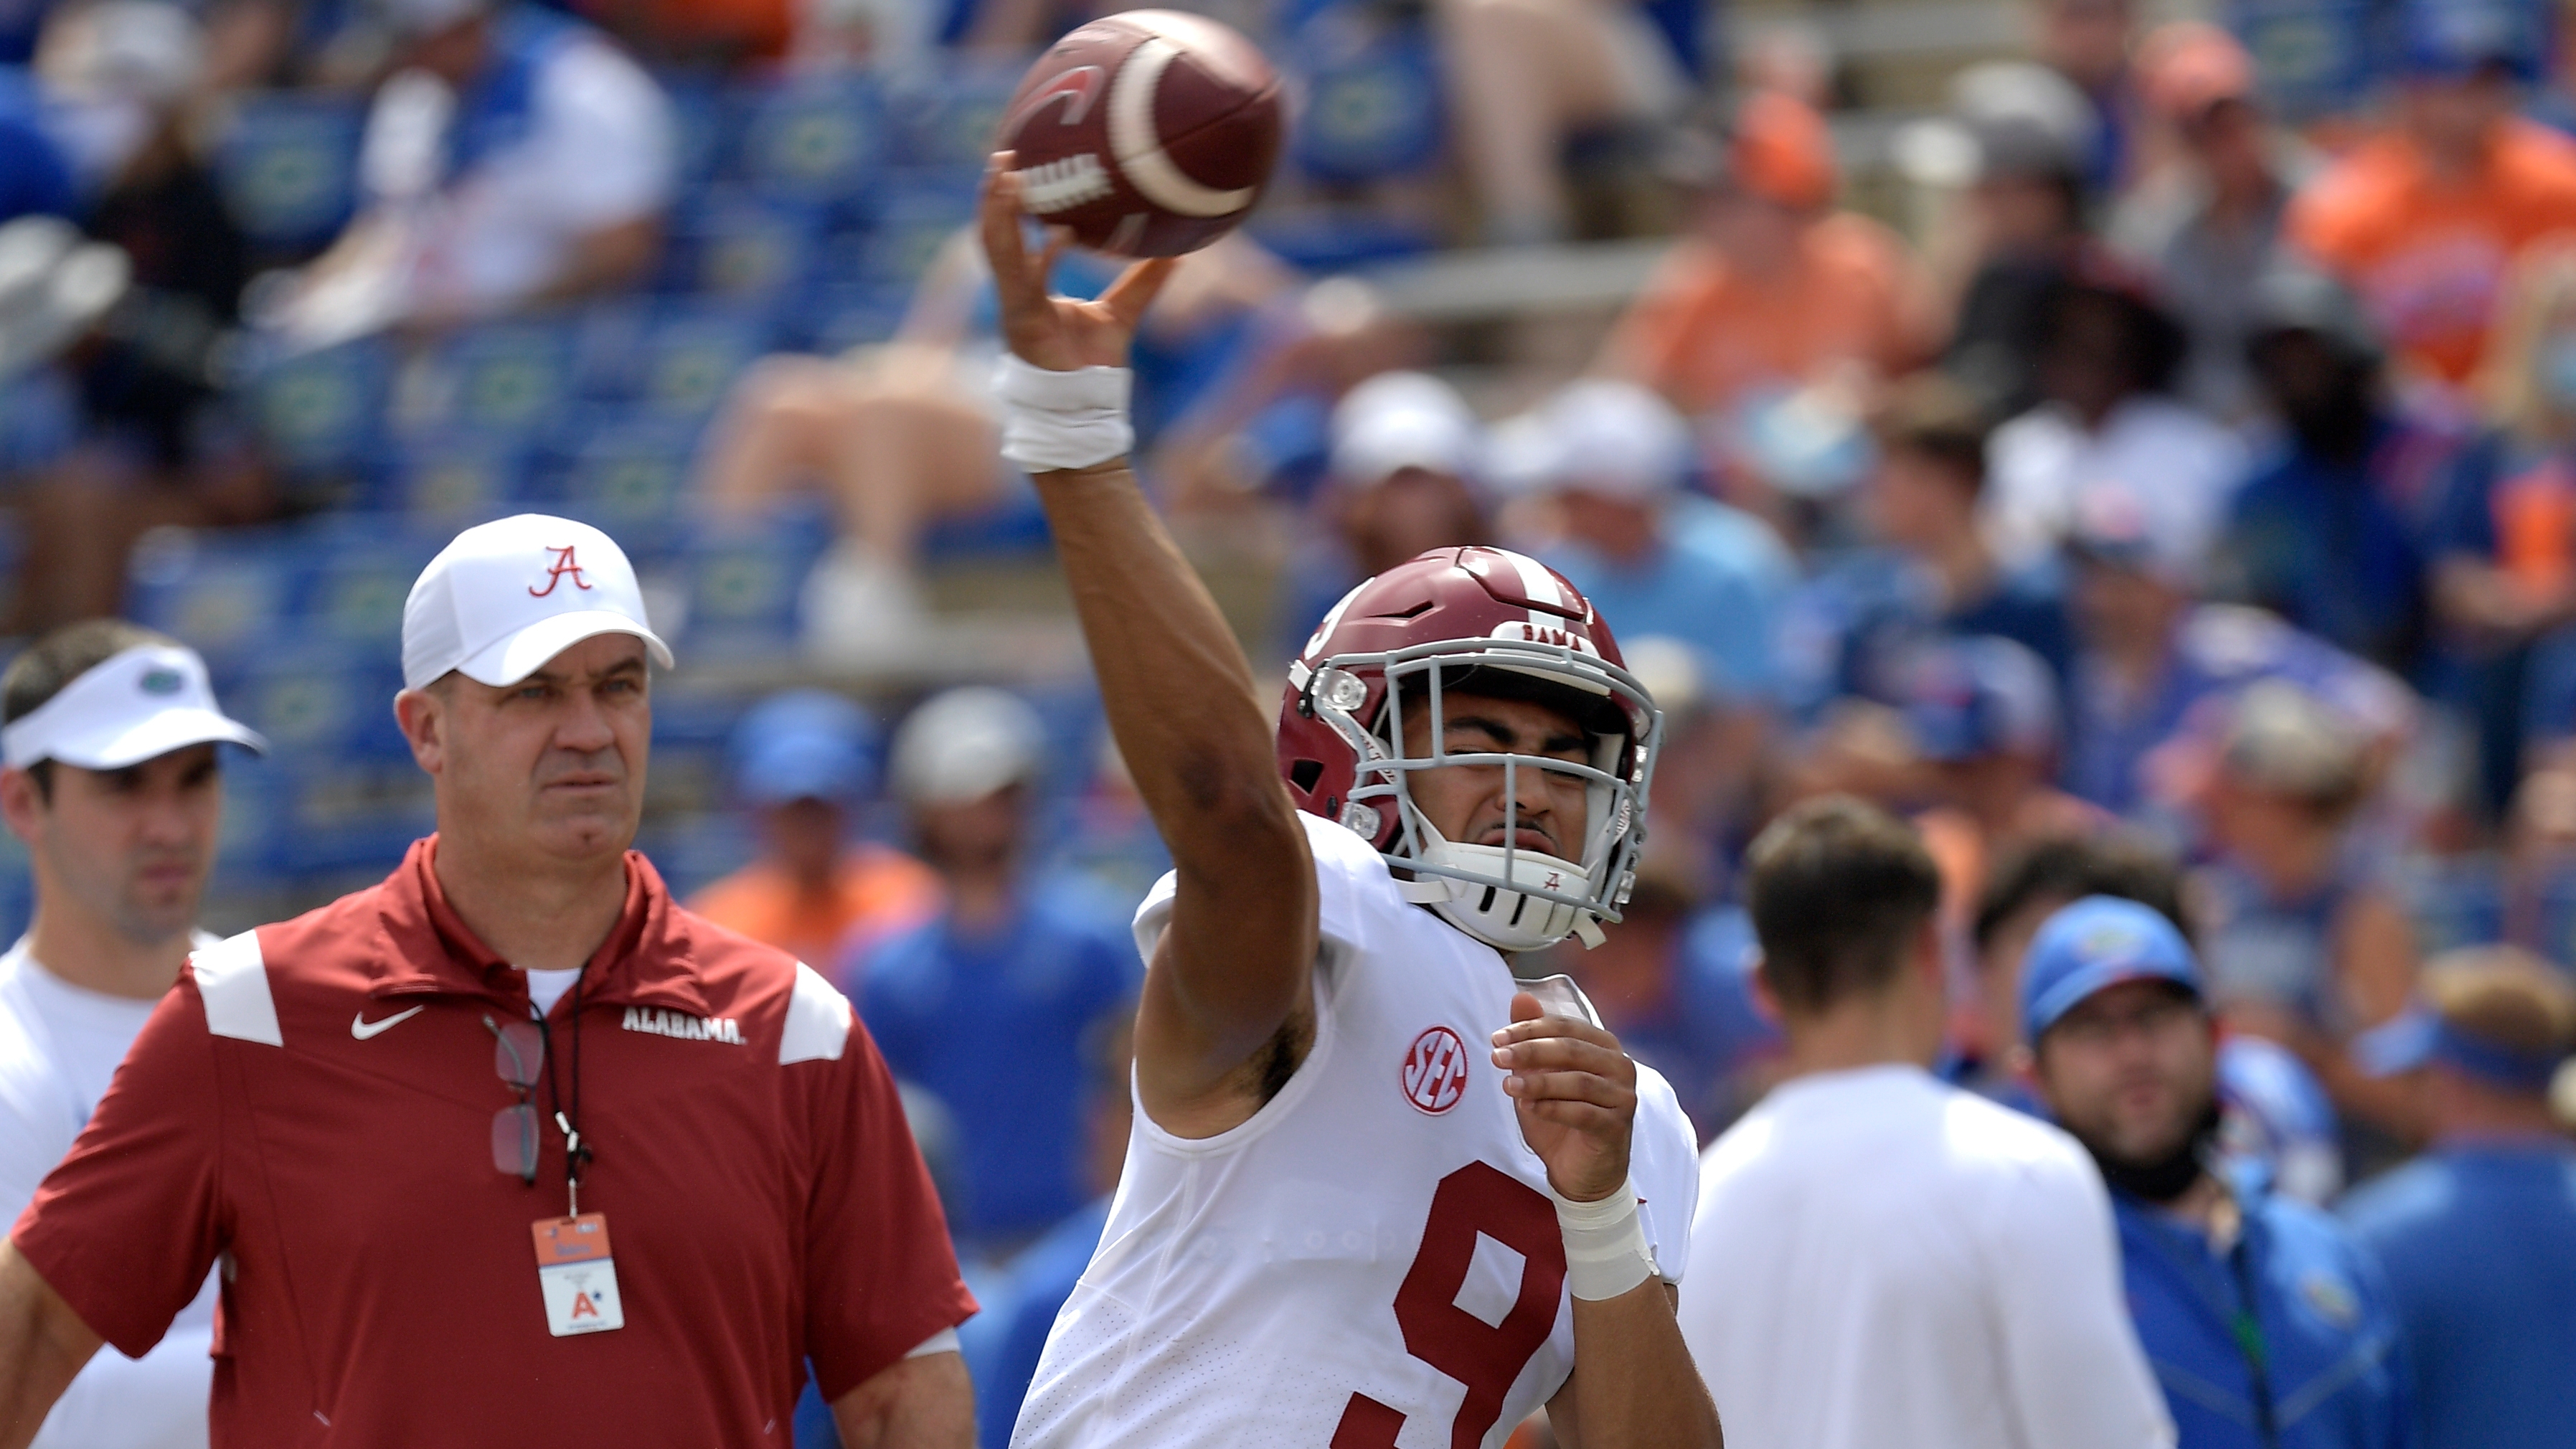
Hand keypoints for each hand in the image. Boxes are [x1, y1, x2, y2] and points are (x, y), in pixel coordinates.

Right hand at [979, 152, 1176, 372]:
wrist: (1085, 405)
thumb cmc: (1094, 363)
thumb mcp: (1124, 311)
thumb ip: (1145, 280)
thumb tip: (1181, 252)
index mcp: (1029, 285)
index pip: (1012, 235)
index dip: (1008, 202)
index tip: (1015, 163)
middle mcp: (1016, 292)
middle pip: (994, 234)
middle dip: (993, 196)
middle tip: (1003, 154)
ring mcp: (1015, 307)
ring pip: (998, 251)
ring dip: (1000, 213)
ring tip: (1006, 176)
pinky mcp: (1024, 325)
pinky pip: (1027, 283)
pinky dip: (1040, 257)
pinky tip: (1058, 234)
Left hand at [1491, 992, 1635, 1201]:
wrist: (1582, 1172)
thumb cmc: (1562, 1117)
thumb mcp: (1539, 1075)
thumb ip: (1533, 1038)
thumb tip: (1520, 997)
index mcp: (1603, 1045)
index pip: (1565, 1027)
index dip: (1529, 1029)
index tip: (1497, 1038)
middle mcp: (1619, 1066)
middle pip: (1571, 1050)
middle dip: (1530, 1051)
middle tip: (1497, 1057)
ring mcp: (1622, 1097)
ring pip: (1577, 1081)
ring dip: (1538, 1082)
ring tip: (1508, 1086)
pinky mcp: (1616, 1126)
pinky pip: (1583, 1112)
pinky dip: (1553, 1108)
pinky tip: (1529, 1109)